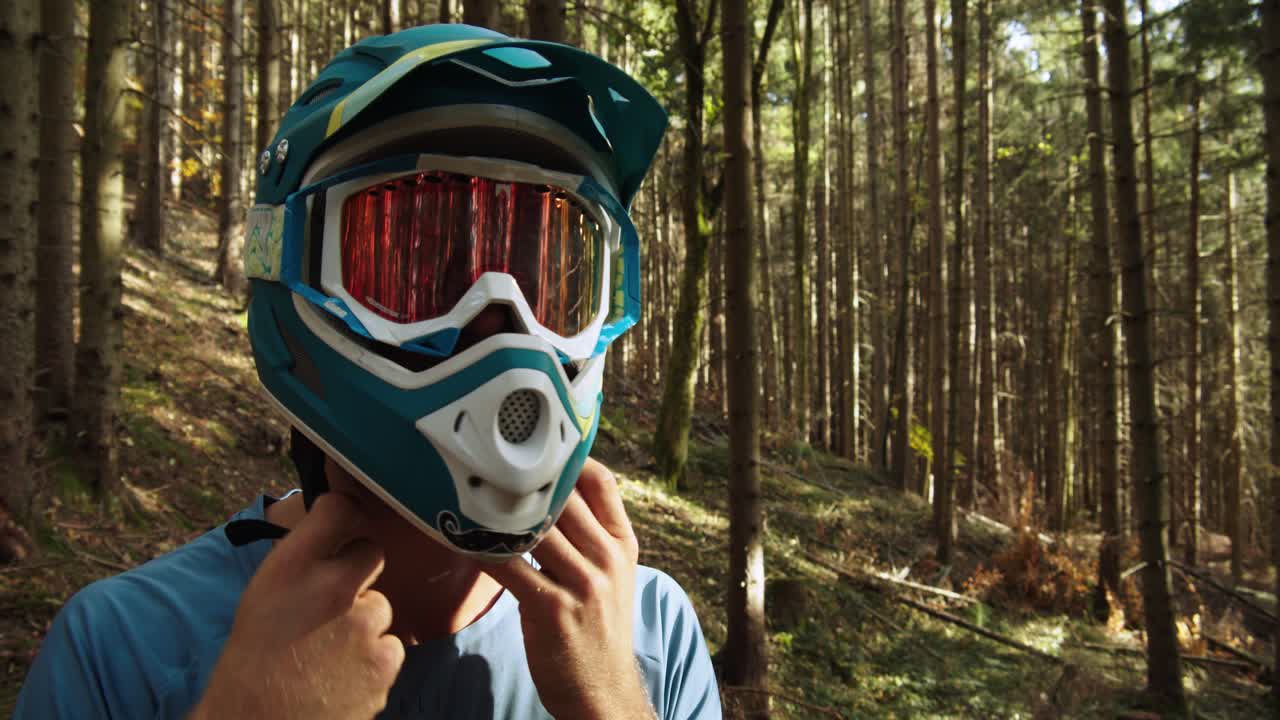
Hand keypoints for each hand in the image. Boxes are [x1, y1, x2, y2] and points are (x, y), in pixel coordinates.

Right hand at [189, 494, 404, 719]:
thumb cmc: (253, 659)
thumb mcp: (264, 592)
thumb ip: (303, 557)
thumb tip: (335, 521)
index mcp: (293, 567)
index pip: (339, 509)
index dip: (345, 514)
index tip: (344, 523)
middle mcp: (333, 587)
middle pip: (371, 554)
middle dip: (357, 573)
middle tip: (331, 603)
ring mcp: (365, 626)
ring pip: (382, 607)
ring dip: (365, 623)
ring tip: (328, 651)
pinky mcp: (384, 661)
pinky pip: (391, 646)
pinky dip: (374, 657)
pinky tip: (342, 673)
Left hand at [484, 458, 655, 719]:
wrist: (601, 689)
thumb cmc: (596, 626)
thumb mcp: (611, 575)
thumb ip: (590, 535)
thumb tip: (551, 491)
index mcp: (622, 544)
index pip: (602, 482)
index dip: (569, 459)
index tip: (535, 449)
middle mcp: (607, 559)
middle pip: (564, 497)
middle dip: (523, 481)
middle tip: (486, 464)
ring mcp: (583, 584)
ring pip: (535, 527)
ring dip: (497, 512)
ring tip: (467, 494)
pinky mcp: (553, 609)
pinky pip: (509, 566)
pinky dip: (483, 550)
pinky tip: (462, 539)